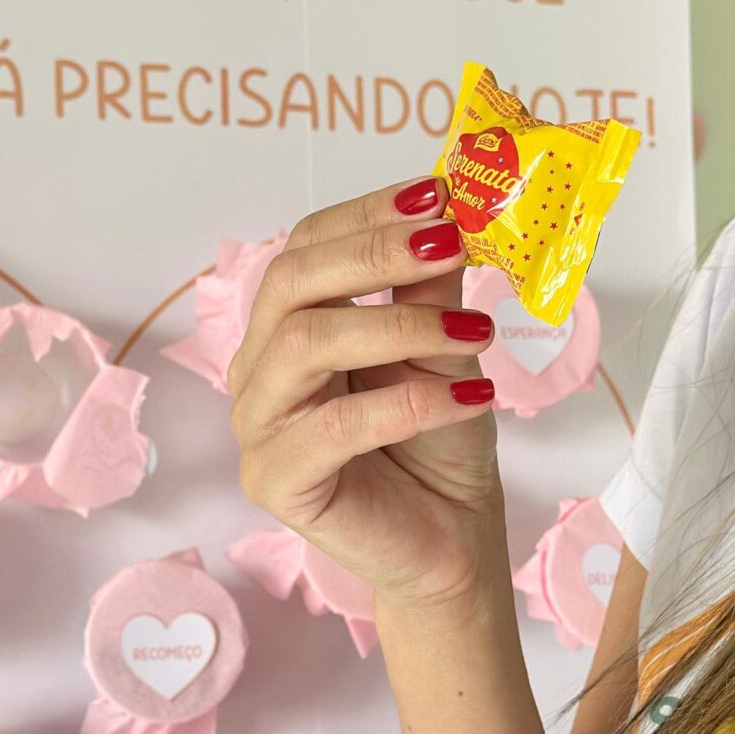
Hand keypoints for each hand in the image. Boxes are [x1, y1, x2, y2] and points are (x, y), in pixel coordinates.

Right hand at [231, 177, 503, 613]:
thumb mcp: (445, 346)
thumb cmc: (438, 443)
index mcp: (287, 327)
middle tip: (452, 243)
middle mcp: (259, 370)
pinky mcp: (276, 481)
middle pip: (291, 284)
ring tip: (476, 331)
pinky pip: (335, 426)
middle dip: (375, 254)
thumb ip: (432, 286)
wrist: (450, 539)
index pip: (305, 248)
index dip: (367, 214)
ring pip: (304, 344)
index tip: (438, 194)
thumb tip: (448, 208)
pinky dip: (410, 403)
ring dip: (397, 325)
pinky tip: (471, 395)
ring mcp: (259, 427)